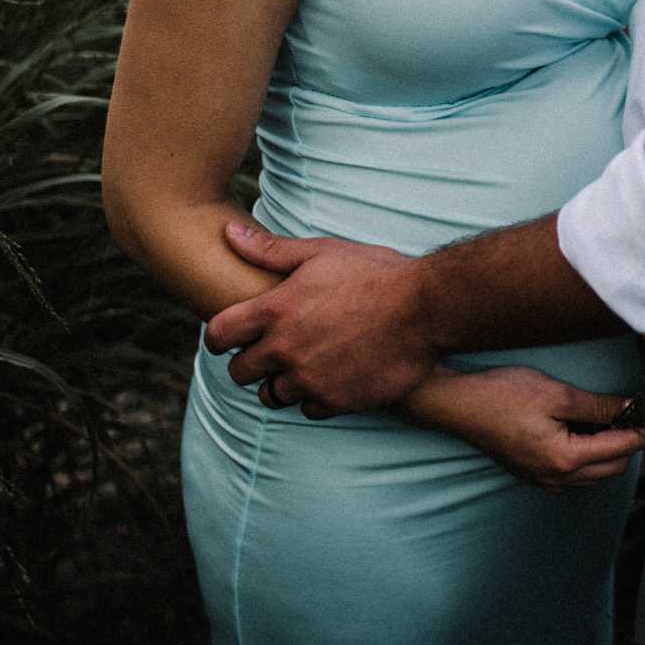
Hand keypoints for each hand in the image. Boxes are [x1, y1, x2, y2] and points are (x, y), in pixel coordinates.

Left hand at [204, 222, 439, 418]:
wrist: (425, 309)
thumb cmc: (375, 274)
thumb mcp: (321, 252)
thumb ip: (271, 250)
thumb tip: (229, 233)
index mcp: (275, 310)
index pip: (219, 334)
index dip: (218, 337)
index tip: (229, 337)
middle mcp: (285, 349)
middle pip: (239, 372)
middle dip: (249, 361)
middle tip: (269, 351)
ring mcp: (309, 379)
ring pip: (271, 395)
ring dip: (280, 383)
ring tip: (301, 366)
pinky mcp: (335, 401)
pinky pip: (307, 410)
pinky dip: (314, 398)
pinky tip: (330, 377)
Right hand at [400, 366, 644, 493]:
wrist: (455, 404)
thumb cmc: (501, 393)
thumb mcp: (555, 394)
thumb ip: (597, 407)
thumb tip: (632, 410)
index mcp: (566, 459)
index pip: (624, 447)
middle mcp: (557, 478)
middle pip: (614, 465)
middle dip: (637, 442)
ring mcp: (543, 480)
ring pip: (596, 472)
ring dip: (615, 450)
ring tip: (626, 420)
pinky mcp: (533, 473)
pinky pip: (576, 473)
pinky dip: (593, 455)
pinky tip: (593, 433)